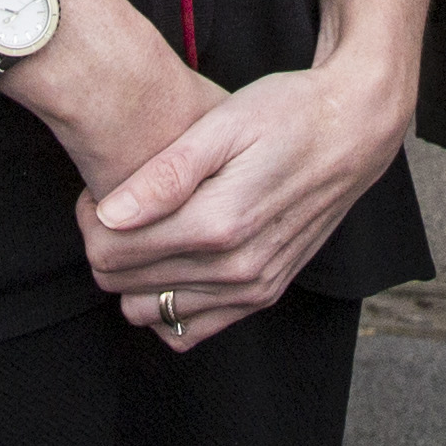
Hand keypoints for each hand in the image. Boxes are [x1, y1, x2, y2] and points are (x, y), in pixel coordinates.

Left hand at [82, 58, 412, 348]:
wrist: (354, 129)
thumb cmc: (288, 113)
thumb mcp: (223, 124)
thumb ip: (165, 174)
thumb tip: (109, 214)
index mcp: (220, 223)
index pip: (114, 252)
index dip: (90, 221)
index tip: (99, 192)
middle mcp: (238, 268)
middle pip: (125, 285)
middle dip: (105, 246)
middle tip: (115, 204)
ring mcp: (254, 289)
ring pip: (151, 313)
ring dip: (132, 277)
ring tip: (144, 228)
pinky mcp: (265, 294)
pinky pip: (192, 332)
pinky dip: (167, 304)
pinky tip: (169, 261)